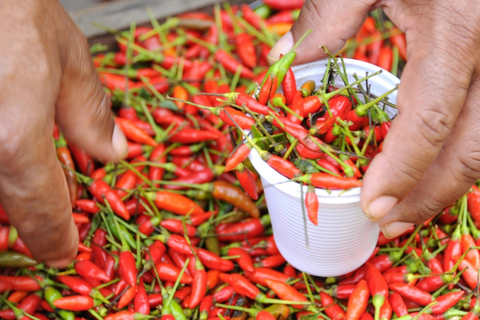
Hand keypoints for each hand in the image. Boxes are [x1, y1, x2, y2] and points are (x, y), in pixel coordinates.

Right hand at [0, 0, 127, 266]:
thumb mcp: (65, 56)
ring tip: (32, 174)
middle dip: (25, 217)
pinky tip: (14, 131)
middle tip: (46, 222)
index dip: (53, 236)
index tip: (63, 253)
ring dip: (10, 186)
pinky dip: (0, 165)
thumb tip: (112, 152)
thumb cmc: (10, 7)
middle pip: (0, 201)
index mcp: (11, 138)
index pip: (37, 207)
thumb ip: (88, 113)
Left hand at [268, 0, 479, 237]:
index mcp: (459, 27)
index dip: (403, 173)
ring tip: (409, 204)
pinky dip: (463, 145)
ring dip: (451, 180)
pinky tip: (432, 160)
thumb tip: (285, 64)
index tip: (374, 208)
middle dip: (432, 195)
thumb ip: (327, 19)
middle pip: (476, 146)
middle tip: (391, 223)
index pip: (430, 120)